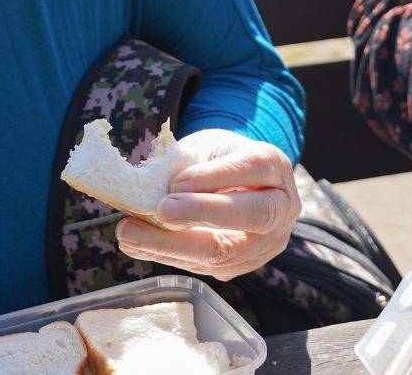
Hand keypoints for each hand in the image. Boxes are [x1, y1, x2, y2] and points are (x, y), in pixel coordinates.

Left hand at [115, 128, 299, 281]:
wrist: (235, 182)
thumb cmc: (219, 158)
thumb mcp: (209, 145)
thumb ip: (189, 161)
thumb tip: (153, 184)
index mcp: (276, 168)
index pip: (253, 169)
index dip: (216, 176)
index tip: (176, 183)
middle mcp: (281, 209)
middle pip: (252, 214)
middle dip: (204, 213)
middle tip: (162, 210)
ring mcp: (264, 244)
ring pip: (224, 252)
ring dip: (173, 244)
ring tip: (130, 233)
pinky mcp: (239, 266)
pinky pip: (203, 266)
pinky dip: (166, 254)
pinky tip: (136, 243)